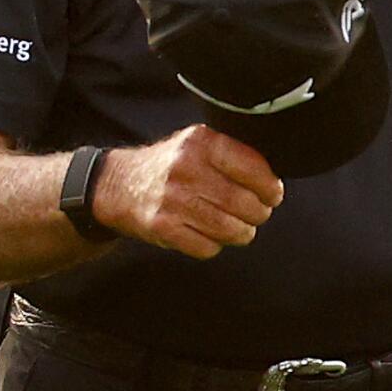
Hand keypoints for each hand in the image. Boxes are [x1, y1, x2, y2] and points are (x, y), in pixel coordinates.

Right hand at [92, 124, 283, 259]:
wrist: (118, 185)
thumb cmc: (170, 165)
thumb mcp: (196, 143)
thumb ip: (231, 154)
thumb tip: (272, 178)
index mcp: (200, 142)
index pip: (251, 167)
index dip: (270, 186)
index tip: (274, 194)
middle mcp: (186, 169)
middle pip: (243, 203)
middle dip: (259, 213)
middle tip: (259, 213)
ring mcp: (173, 200)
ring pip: (229, 228)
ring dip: (243, 232)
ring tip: (241, 228)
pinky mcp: (163, 228)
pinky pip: (207, 247)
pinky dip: (216, 245)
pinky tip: (211, 234)